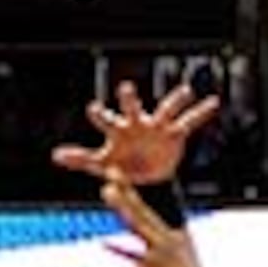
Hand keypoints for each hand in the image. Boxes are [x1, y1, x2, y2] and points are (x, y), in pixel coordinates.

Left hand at [51, 80, 219, 190]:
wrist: (145, 179)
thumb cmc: (120, 165)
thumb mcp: (100, 163)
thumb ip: (79, 158)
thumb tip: (54, 155)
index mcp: (118, 131)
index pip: (106, 121)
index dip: (99, 115)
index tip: (92, 108)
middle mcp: (138, 124)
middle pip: (132, 108)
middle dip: (129, 99)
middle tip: (125, 87)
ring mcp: (157, 127)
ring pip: (166, 110)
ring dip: (175, 101)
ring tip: (185, 91)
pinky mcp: (174, 134)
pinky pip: (190, 122)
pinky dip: (201, 112)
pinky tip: (213, 102)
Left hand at [97, 175, 206, 266]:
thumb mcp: (176, 262)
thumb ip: (159, 253)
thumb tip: (141, 259)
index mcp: (173, 235)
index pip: (146, 211)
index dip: (130, 193)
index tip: (117, 175)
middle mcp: (168, 239)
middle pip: (141, 211)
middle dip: (125, 190)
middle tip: (111, 172)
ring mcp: (160, 253)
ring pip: (137, 225)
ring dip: (123, 207)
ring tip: (108, 191)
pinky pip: (132, 258)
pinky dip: (118, 251)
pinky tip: (103, 242)